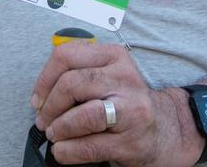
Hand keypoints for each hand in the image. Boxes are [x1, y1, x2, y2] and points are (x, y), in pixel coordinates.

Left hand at [31, 42, 193, 166]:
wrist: (168, 128)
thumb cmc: (127, 100)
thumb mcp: (108, 74)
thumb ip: (79, 72)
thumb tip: (41, 94)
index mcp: (114, 56)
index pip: (66, 56)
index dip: (44, 79)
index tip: (38, 98)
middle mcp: (124, 79)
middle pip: (71, 84)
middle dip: (49, 106)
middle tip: (43, 120)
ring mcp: (131, 111)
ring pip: (83, 115)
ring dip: (59, 127)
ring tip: (54, 134)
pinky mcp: (131, 141)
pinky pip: (91, 146)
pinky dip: (69, 150)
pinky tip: (63, 151)